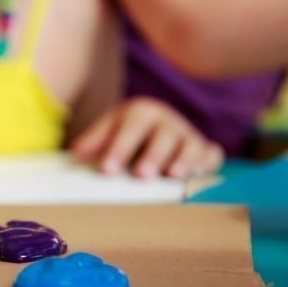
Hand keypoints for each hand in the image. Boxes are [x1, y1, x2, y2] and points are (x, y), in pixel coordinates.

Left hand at [69, 97, 223, 178]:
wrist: (156, 120)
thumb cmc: (127, 129)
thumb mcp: (110, 127)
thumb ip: (94, 140)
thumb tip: (76, 152)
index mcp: (142, 111)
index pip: (130, 128)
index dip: (118, 149)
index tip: (107, 169)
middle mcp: (167, 121)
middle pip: (162, 137)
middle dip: (153, 156)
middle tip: (141, 175)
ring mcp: (188, 134)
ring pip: (190, 145)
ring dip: (184, 159)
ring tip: (173, 175)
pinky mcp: (204, 148)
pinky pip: (211, 155)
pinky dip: (208, 163)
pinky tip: (200, 173)